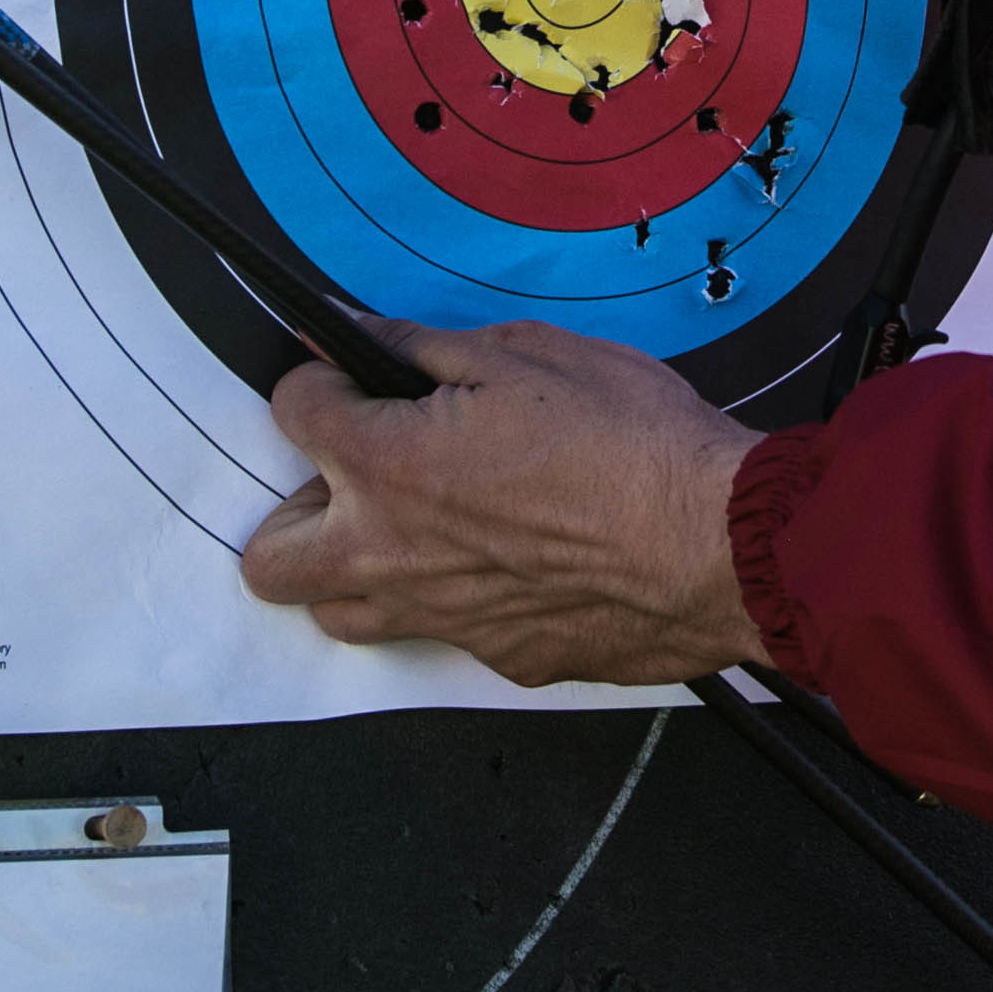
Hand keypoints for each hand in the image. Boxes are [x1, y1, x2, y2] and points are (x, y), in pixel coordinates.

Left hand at [240, 322, 767, 686]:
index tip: (353, 379)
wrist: (721, 544)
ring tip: (413, 528)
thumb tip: (359, 335)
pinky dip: (456, 598)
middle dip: (295, 509)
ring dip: (353, 571)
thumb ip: (422, 346)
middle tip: (353, 476)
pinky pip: (443, 635)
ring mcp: (444, 617)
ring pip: (342, 615)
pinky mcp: (500, 656)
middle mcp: (395, 554)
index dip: (321, 381)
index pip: (291, 412)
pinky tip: (513, 561)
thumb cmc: (635, 444)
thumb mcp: (527, 355)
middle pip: (271, 560)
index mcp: (389, 465)